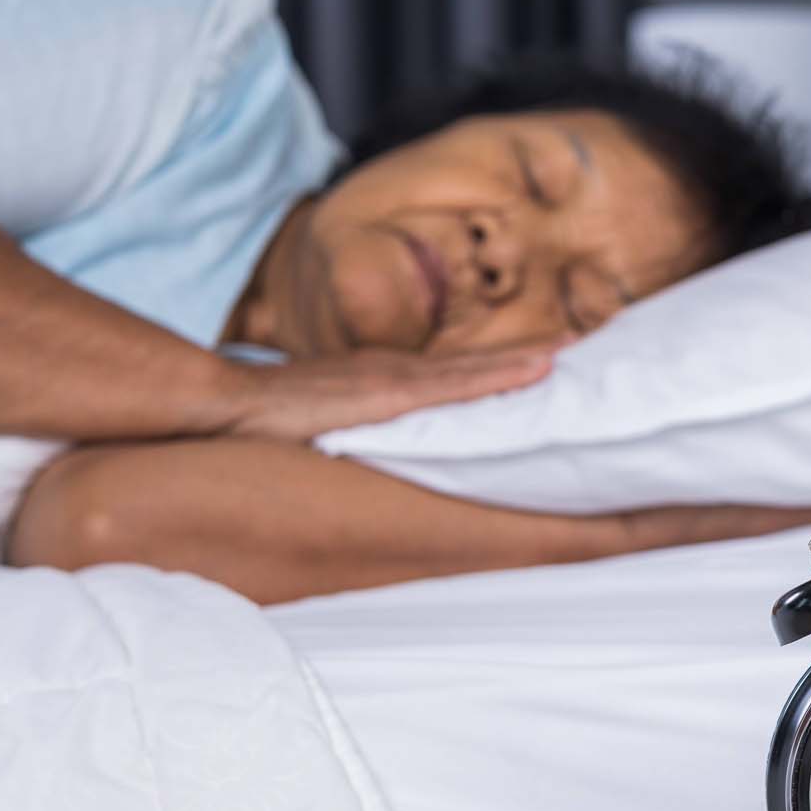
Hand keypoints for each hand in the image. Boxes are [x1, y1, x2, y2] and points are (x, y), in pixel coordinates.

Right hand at [218, 341, 559, 441]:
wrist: (225, 404)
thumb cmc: (263, 422)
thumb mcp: (320, 431)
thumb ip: (352, 439)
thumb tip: (366, 463)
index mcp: (383, 386)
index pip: (454, 379)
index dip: (501, 373)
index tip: (548, 366)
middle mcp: (396, 374)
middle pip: (478, 368)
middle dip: (531, 359)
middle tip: (585, 347)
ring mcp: (394, 380)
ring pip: (478, 370)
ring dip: (528, 362)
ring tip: (577, 353)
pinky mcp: (387, 393)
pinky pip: (459, 382)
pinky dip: (501, 373)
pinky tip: (540, 367)